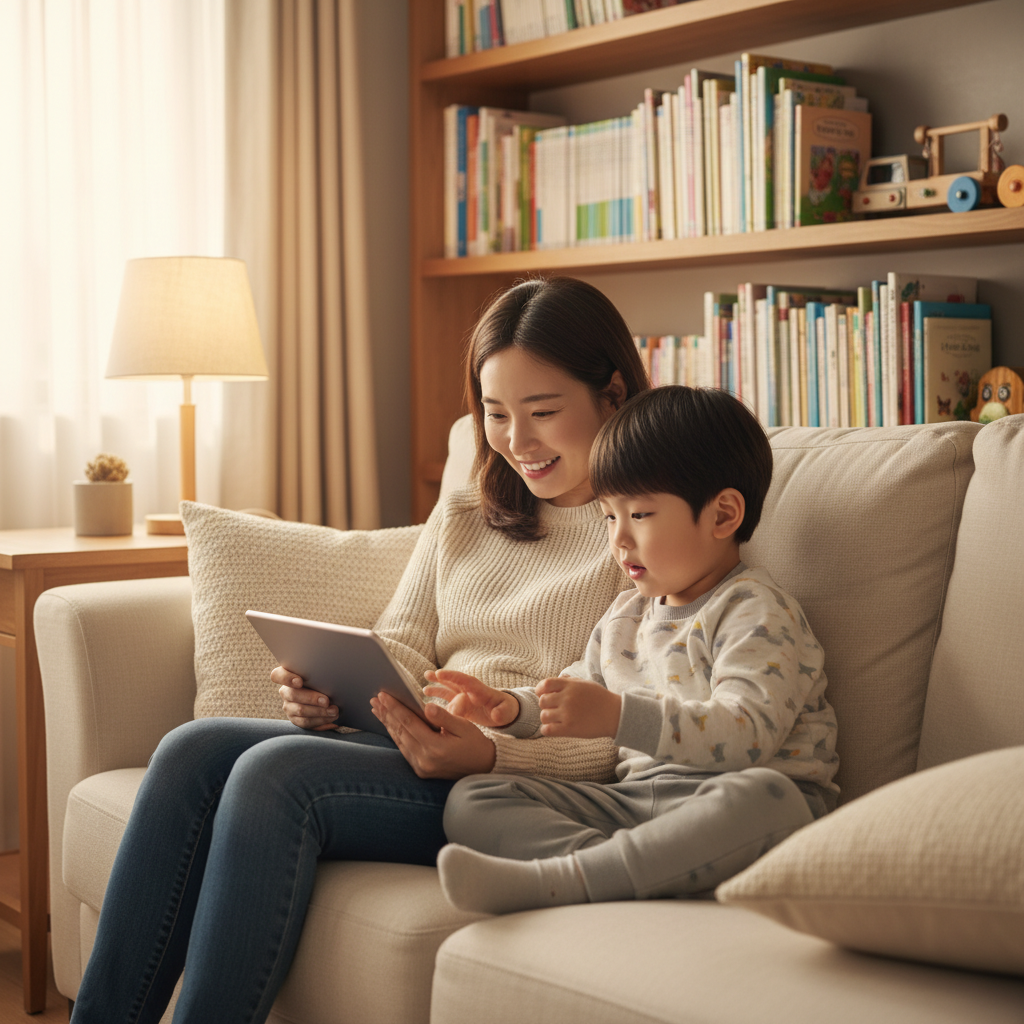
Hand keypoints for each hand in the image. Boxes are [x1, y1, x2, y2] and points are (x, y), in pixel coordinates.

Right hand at [272, 665, 338, 730]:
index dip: (286, 678)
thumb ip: (318, 672)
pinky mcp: (296, 719)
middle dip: (312, 698)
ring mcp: (289, 707)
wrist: (326, 695)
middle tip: (327, 701)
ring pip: (300, 711)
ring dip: (320, 712)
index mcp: (287, 676)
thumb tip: (332, 671)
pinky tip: (332, 721)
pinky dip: (321, 722)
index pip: (277, 675)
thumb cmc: (322, 679)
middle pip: (293, 695)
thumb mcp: (319, 674)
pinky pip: (306, 722)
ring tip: (334, 711)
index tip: (299, 682)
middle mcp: (286, 692)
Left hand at [370, 691, 496, 778]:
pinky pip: (404, 749)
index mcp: (435, 748)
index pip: (409, 723)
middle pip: (400, 731)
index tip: (383, 695)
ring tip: (378, 709)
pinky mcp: (421, 770)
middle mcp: (424, 760)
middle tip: (375, 699)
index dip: (395, 707)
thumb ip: (444, 717)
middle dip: (387, 713)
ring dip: (388, 724)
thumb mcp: (464, 726)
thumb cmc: (475, 743)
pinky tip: (390, 725)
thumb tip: (427, 707)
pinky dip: (396, 735)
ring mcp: (421, 767)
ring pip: (399, 741)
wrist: (484, 767)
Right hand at [422, 669, 519, 728]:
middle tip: (427, 674)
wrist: (505, 713)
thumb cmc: (507, 710)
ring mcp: (464, 697)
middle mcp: (470, 691)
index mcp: (480, 690)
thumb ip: (502, 712)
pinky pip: (447, 699)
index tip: (440, 673)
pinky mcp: (460, 704)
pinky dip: (437, 698)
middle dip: (441, 678)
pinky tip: (426, 700)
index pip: (465, 680)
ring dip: (436, 687)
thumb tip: (497, 715)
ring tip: (423, 688)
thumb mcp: (507, 711)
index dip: (452, 676)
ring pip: (448, 689)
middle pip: (454, 681)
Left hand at [536, 677, 621, 738]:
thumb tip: (560, 678)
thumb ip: (570, 681)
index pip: (545, 684)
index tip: (543, 695)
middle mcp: (567, 698)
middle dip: (545, 705)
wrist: (614, 714)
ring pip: (543, 716)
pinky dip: (547, 730)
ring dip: (547, 718)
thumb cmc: (600, 698)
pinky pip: (547, 730)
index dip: (540, 690)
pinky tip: (553, 728)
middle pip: (542, 701)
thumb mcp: (585, 683)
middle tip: (553, 708)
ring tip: (555, 719)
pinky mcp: (569, 729)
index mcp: (570, 686)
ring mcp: (567, 714)